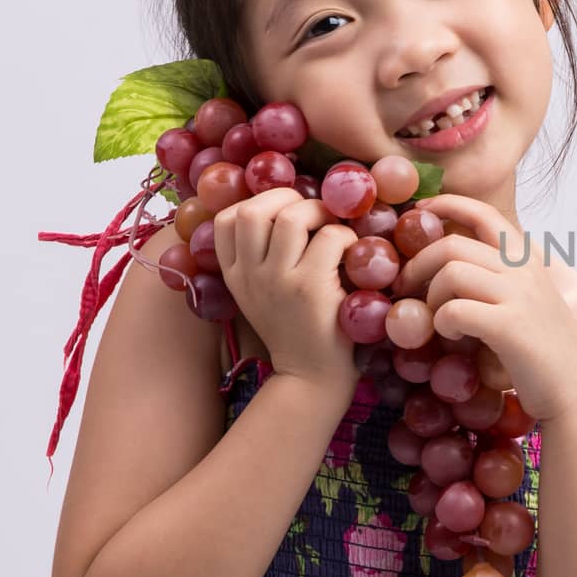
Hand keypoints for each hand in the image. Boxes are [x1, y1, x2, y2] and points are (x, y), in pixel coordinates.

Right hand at [210, 188, 359, 394]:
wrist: (312, 377)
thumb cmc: (297, 329)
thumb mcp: (263, 294)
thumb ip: (263, 257)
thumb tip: (288, 207)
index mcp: (235, 275)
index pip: (226, 219)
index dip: (257, 203)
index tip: (284, 212)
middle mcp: (249, 275)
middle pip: (251, 211)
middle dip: (286, 198)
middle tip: (312, 213)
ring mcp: (278, 281)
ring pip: (291, 218)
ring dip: (319, 213)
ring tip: (333, 229)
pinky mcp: (310, 288)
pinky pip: (329, 238)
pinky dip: (345, 236)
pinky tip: (351, 255)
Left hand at [391, 195, 576, 423]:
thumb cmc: (546, 354)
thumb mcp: (529, 304)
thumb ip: (499, 282)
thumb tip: (449, 270)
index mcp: (528, 261)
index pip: (484, 214)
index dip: (447, 205)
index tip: (420, 212)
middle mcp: (524, 271)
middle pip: (452, 244)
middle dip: (417, 265)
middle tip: (405, 290)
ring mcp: (519, 295)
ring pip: (451, 272)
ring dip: (431, 297)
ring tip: (437, 321)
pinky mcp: (510, 325)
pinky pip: (454, 309)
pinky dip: (443, 323)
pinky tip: (452, 337)